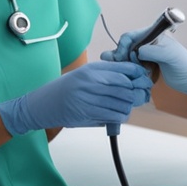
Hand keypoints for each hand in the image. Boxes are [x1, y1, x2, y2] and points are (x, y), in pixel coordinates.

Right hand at [0, 61, 151, 135]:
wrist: (43, 105)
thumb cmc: (64, 89)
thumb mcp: (84, 74)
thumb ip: (105, 74)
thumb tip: (131, 78)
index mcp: (91, 69)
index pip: (124, 69)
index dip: (138, 74)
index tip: (143, 78)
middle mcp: (90, 81)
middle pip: (126, 87)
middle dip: (136, 92)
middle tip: (139, 95)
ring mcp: (88, 98)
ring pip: (123, 103)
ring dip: (128, 106)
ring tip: (124, 106)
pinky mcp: (87, 113)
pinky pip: (114, 115)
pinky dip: (120, 116)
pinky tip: (117, 114)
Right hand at [101, 30, 186, 98]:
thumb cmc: (186, 65)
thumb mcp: (170, 55)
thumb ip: (153, 51)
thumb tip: (137, 52)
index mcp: (153, 36)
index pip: (131, 36)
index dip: (123, 45)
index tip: (121, 57)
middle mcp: (148, 43)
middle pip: (126, 46)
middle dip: (119, 55)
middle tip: (116, 66)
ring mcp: (147, 55)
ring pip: (127, 56)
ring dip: (121, 63)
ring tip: (116, 71)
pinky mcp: (147, 67)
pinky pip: (133, 66)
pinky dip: (127, 70)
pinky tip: (125, 75)